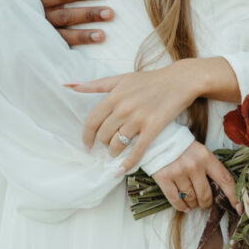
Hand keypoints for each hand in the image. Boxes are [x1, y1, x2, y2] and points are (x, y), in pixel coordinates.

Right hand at [33, 0, 113, 45]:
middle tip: (110, 13)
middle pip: (67, 15)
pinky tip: (92, 52)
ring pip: (65, 36)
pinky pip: (62, 50)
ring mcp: (44, 33)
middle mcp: (40, 15)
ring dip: (84, 36)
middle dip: (89, 14)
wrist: (11, 14)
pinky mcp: (47, 46)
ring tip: (103, 36)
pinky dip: (76, 50)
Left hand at [67, 61, 202, 173]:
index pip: (92, 122)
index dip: (86, 137)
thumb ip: (96, 84)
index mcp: (113, 97)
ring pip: (117, 144)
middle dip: (102, 144)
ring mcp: (138, 119)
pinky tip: (122, 170)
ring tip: (115, 154)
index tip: (86, 146)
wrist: (179, 81)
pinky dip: (128, 162)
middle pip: (103, 135)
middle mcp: (123, 109)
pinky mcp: (152, 128)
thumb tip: (69, 85)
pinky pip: (137, 150)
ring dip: (114, 152)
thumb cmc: (150, 80)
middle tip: (107, 146)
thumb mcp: (121, 78)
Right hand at [152, 141, 239, 213]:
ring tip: (193, 202)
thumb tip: (218, 190)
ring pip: (191, 198)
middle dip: (207, 203)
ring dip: (194, 204)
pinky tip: (185, 207)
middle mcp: (193, 165)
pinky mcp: (164, 178)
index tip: (239, 208)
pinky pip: (176, 200)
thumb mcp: (199, 151)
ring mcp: (178, 172)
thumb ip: (209, 167)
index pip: (225, 180)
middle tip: (205, 203)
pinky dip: (182, 207)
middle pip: (206, 194)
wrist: (156, 137)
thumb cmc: (181, 146)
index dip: (233, 196)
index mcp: (206, 157)